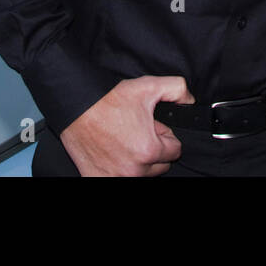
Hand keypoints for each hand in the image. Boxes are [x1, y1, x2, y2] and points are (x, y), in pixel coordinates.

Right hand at [59, 75, 194, 176]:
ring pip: (141, 174)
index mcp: (149, 150)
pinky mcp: (97, 179)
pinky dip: (116, 169)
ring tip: (123, 139)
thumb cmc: (108, 100)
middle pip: (159, 166)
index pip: (174, 151)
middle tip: (137, 132)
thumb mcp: (148, 86)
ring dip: (137, 161)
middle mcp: (134, 169)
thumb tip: (190, 100)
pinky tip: (111, 153)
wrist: (76, 107)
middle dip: (153, 150)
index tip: (151, 128)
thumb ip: (177, 89)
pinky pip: (118, 179)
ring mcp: (115, 177)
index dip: (164, 136)